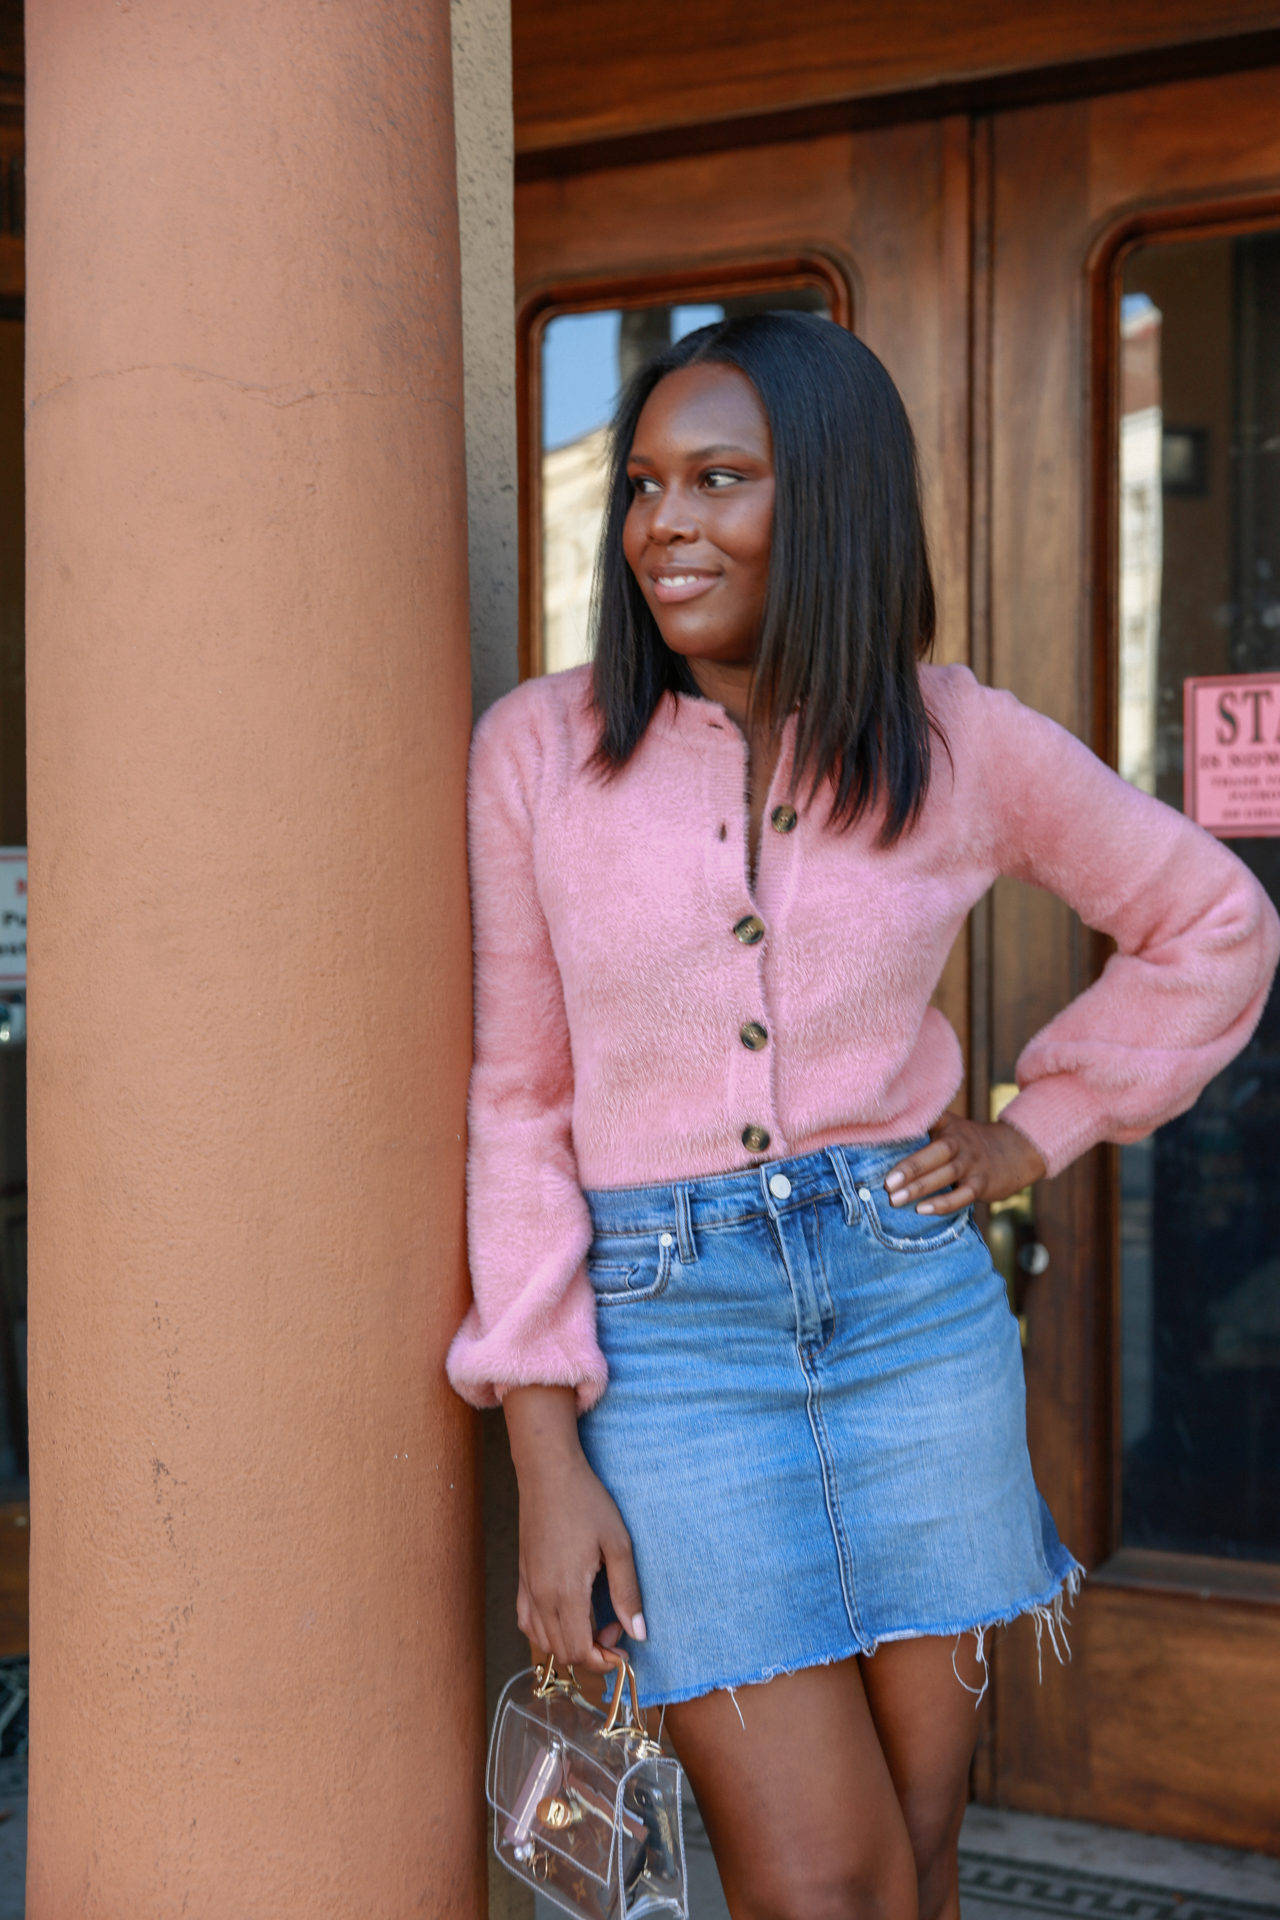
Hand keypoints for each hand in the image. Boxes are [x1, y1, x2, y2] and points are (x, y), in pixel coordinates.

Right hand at [513, 1439, 646, 1675]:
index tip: (625, 1647)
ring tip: (595, 1620)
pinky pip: (527, 1622)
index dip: (604, 1660)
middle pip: (563, 1652)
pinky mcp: (522, 1577)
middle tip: (616, 1626)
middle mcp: (541, 1596)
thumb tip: (639, 1633)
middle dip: (592, 1652)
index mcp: (566, 1591)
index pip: (579, 1651)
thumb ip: (627, 1592)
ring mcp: (527, 1587)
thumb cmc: (586, 1502)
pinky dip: (546, 1632)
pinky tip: (566, 1616)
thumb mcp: (618, 1544)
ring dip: (570, 1643)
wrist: (548, 1472)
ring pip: (543, 1642)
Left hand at [880, 1113, 1047, 1214]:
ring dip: (921, 1187)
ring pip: (947, 1174)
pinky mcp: (982, 1183)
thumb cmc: (967, 1143)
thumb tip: (879, 1139)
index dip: (904, 1134)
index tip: (879, 1145)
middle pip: (935, 1153)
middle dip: (910, 1168)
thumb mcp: (949, 1127)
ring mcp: (972, 1163)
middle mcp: (960, 1142)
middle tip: (886, 1183)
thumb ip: (922, 1130)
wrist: (1015, 1151)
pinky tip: (923, 1210)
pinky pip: (963, 1195)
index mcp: (947, 1126)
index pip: (925, 1125)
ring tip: (896, 1200)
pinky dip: (943, 1204)